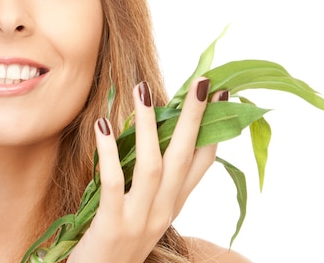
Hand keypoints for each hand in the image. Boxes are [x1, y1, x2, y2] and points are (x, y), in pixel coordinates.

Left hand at [67, 78, 225, 262]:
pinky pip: (116, 183)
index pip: (202, 164)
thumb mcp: (144, 213)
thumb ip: (152, 181)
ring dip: (150, 126)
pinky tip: (103, 126)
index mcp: (172, 206)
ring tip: (143, 90)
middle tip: (202, 82)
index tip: (221, 96)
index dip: (214, 129)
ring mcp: (140, 220)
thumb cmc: (116, 242)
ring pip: (153, 166)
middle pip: (185, 158)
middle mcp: (163, 212)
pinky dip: (110, 153)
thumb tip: (152, 136)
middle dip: (195, 118)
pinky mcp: (113, 226)